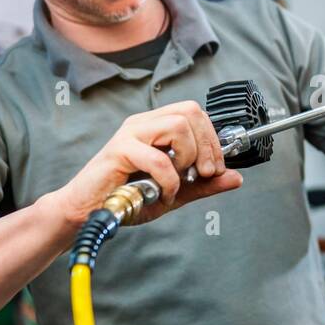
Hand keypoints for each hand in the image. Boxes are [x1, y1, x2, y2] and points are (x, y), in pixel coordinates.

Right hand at [53, 100, 241, 225]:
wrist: (88, 212)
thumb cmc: (126, 197)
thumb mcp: (175, 192)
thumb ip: (203, 184)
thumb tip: (235, 178)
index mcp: (156, 126)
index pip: (195, 113)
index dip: (213, 139)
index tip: (215, 168)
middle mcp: (143, 124)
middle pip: (190, 112)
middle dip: (207, 146)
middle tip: (204, 174)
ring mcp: (130, 134)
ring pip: (178, 127)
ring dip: (187, 158)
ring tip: (177, 181)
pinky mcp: (119, 151)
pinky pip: (159, 160)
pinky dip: (169, 182)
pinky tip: (162, 194)